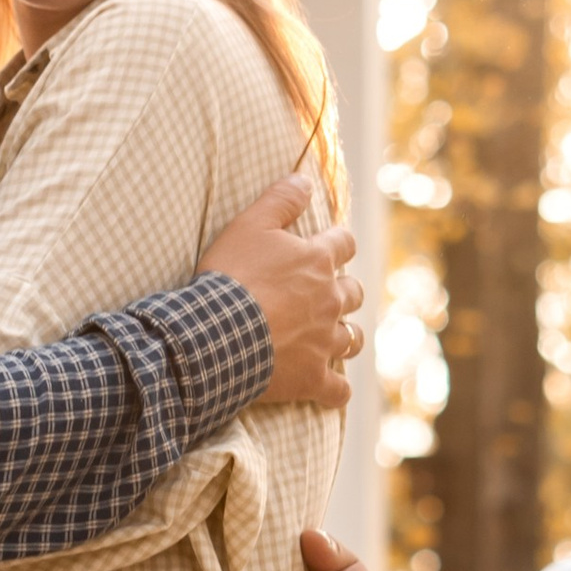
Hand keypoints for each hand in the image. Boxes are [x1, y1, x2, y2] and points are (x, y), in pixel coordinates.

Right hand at [201, 177, 363, 409]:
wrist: (216, 333)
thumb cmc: (231, 277)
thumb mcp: (249, 224)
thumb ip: (281, 199)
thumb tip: (304, 178)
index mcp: (318, 261)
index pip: (344, 243)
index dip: (336, 244)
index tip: (327, 248)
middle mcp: (331, 301)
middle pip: (353, 293)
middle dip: (343, 292)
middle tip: (324, 295)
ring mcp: (325, 342)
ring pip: (351, 340)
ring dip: (344, 337)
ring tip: (331, 338)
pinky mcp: (312, 379)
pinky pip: (338, 391)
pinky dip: (336, 390)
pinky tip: (330, 389)